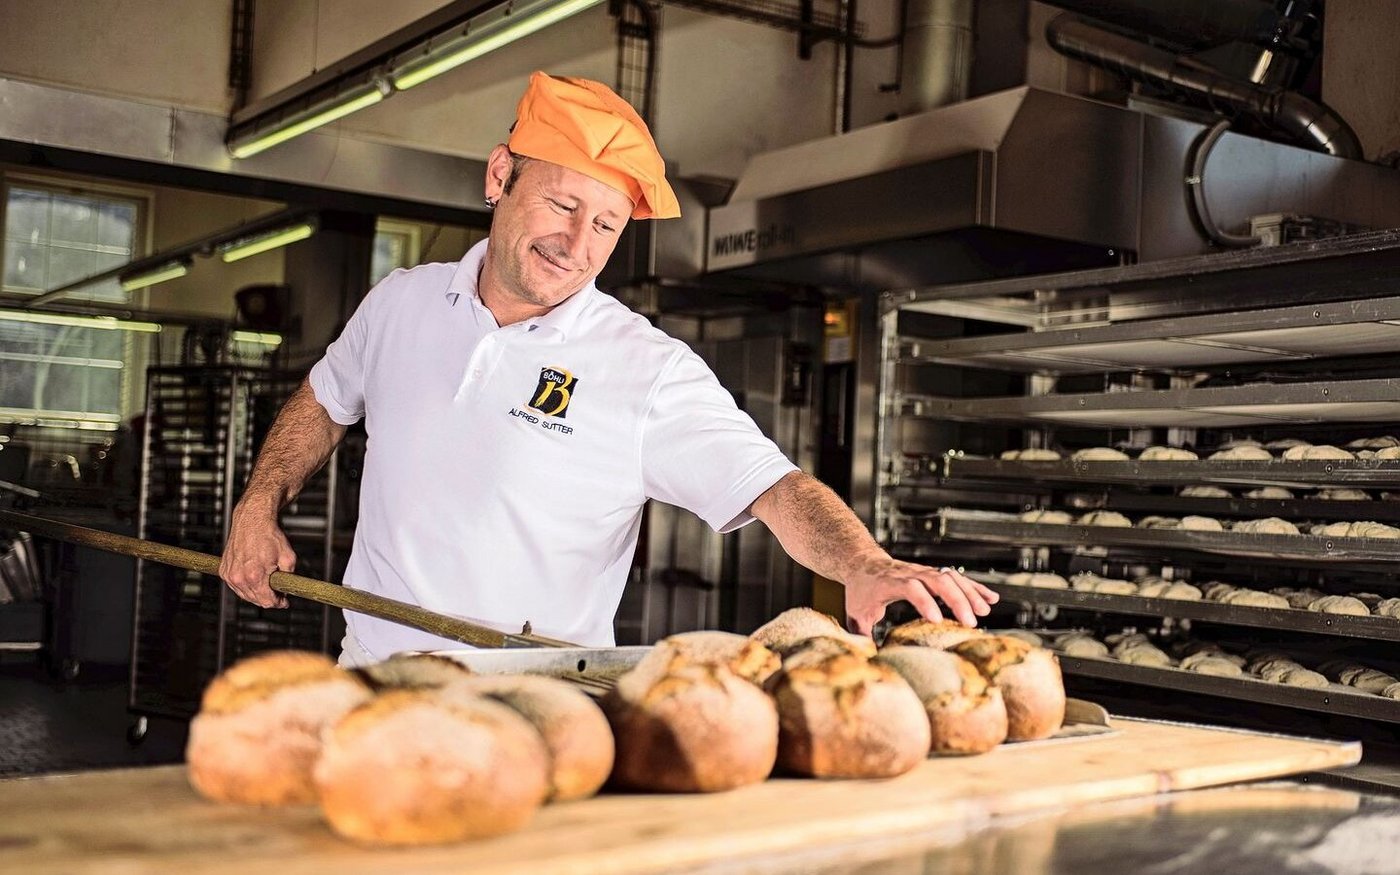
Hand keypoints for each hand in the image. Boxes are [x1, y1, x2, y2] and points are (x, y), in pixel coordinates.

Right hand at [219, 501, 293, 608]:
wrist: (252, 520)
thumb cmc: (269, 535)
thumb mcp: (288, 557)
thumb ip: (288, 577)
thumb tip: (286, 589)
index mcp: (255, 575)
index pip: (267, 601)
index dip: (278, 603)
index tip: (284, 602)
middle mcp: (239, 577)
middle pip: (256, 600)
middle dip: (269, 599)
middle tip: (279, 594)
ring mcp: (229, 574)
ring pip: (245, 595)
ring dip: (257, 593)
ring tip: (267, 584)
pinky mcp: (224, 571)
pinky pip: (236, 586)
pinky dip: (246, 585)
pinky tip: (255, 578)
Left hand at [843, 554, 998, 635]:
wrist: (864, 563)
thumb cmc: (860, 591)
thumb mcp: (856, 613)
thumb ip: (861, 635)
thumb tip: (865, 659)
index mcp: (890, 582)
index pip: (911, 587)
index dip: (924, 601)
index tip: (937, 620)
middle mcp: (911, 573)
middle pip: (937, 580)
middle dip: (956, 600)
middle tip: (971, 622)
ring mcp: (924, 572)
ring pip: (951, 577)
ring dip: (969, 593)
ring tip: (985, 612)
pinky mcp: (934, 574)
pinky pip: (958, 578)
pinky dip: (975, 587)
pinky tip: (991, 599)